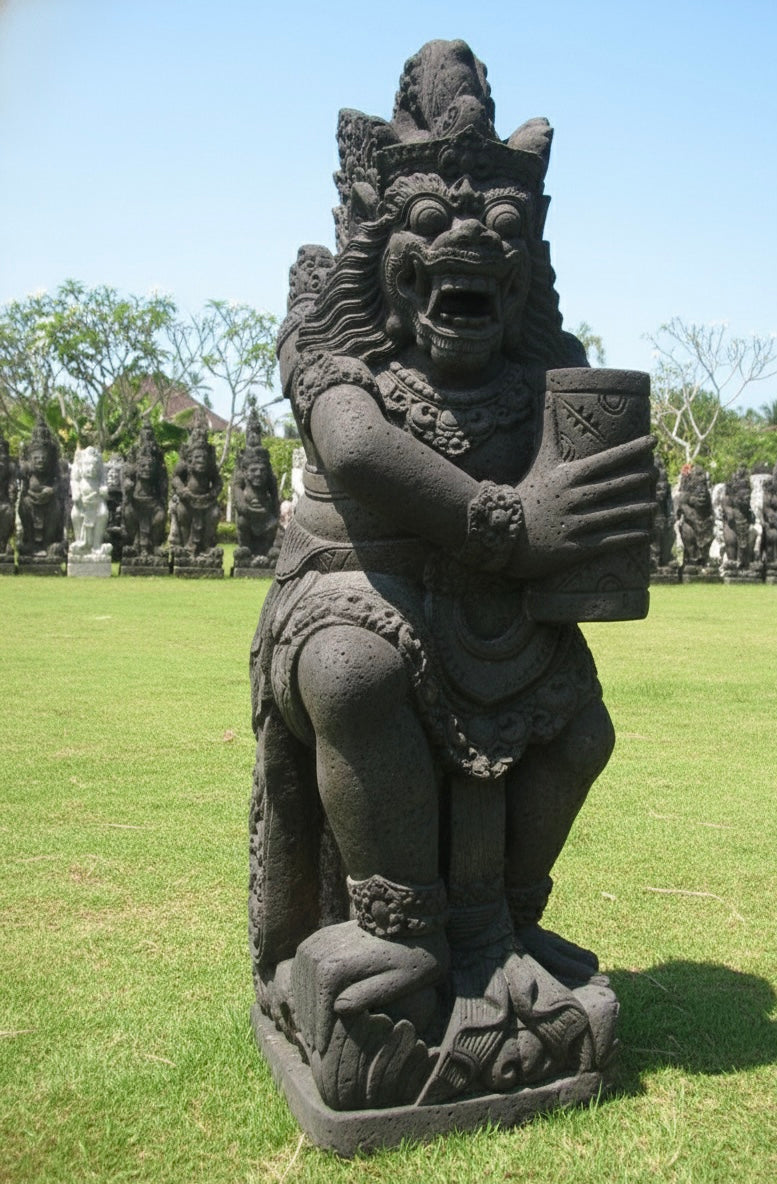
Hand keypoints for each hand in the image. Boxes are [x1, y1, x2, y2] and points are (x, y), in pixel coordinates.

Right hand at [291, 920, 448, 1053]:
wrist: (413, 917)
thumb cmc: (412, 954)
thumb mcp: (399, 980)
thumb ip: (369, 994)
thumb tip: (339, 1009)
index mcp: (339, 964)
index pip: (320, 1005)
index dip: (321, 1030)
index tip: (324, 1050)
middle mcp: (323, 949)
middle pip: (306, 993)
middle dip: (311, 1020)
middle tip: (317, 1045)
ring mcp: (320, 939)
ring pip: (300, 978)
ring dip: (305, 1003)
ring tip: (315, 1027)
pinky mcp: (322, 935)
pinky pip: (304, 963)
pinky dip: (305, 984)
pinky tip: (315, 1001)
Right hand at [511, 433, 655, 580]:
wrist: (503, 533)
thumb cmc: (526, 494)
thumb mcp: (540, 461)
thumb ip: (550, 431)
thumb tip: (549, 392)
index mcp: (567, 476)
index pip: (606, 459)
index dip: (632, 450)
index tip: (652, 441)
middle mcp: (573, 498)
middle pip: (613, 486)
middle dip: (638, 477)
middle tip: (658, 471)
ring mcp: (574, 523)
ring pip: (614, 514)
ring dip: (638, 508)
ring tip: (655, 502)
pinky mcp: (574, 548)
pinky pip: (607, 542)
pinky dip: (629, 537)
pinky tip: (645, 533)